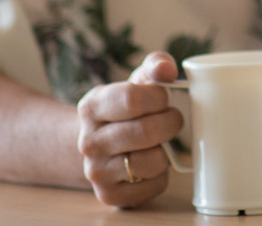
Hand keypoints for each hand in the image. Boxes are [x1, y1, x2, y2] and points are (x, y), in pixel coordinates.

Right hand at [76, 51, 183, 206]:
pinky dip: (162, 174)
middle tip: (172, 119)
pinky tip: (152, 162)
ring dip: (166, 150)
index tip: (164, 97)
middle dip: (171, 122)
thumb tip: (166, 69)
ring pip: (151, 162)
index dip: (159, 96)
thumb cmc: (126, 109)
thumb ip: (155, 66)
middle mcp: (88, 142)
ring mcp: (96, 172)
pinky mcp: (110, 195)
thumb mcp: (136, 81)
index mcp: (92, 107)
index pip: (132, 99)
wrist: (99, 144)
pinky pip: (154, 186)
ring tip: (161, 142)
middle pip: (146, 132)